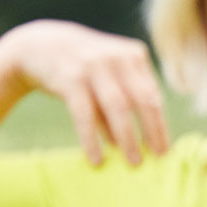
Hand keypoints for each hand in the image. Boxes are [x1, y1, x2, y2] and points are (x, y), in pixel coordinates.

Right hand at [1, 20, 169, 166]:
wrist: (40, 45)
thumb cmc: (86, 66)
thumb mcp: (111, 71)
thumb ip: (129, 95)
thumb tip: (147, 139)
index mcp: (134, 56)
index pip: (153, 96)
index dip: (161, 124)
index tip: (166, 149)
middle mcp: (117, 58)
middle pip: (142, 100)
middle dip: (152, 132)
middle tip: (157, 158)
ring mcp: (94, 66)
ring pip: (118, 107)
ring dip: (127, 138)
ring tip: (133, 162)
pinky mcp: (70, 78)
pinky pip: (85, 114)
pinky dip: (92, 139)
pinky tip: (97, 158)